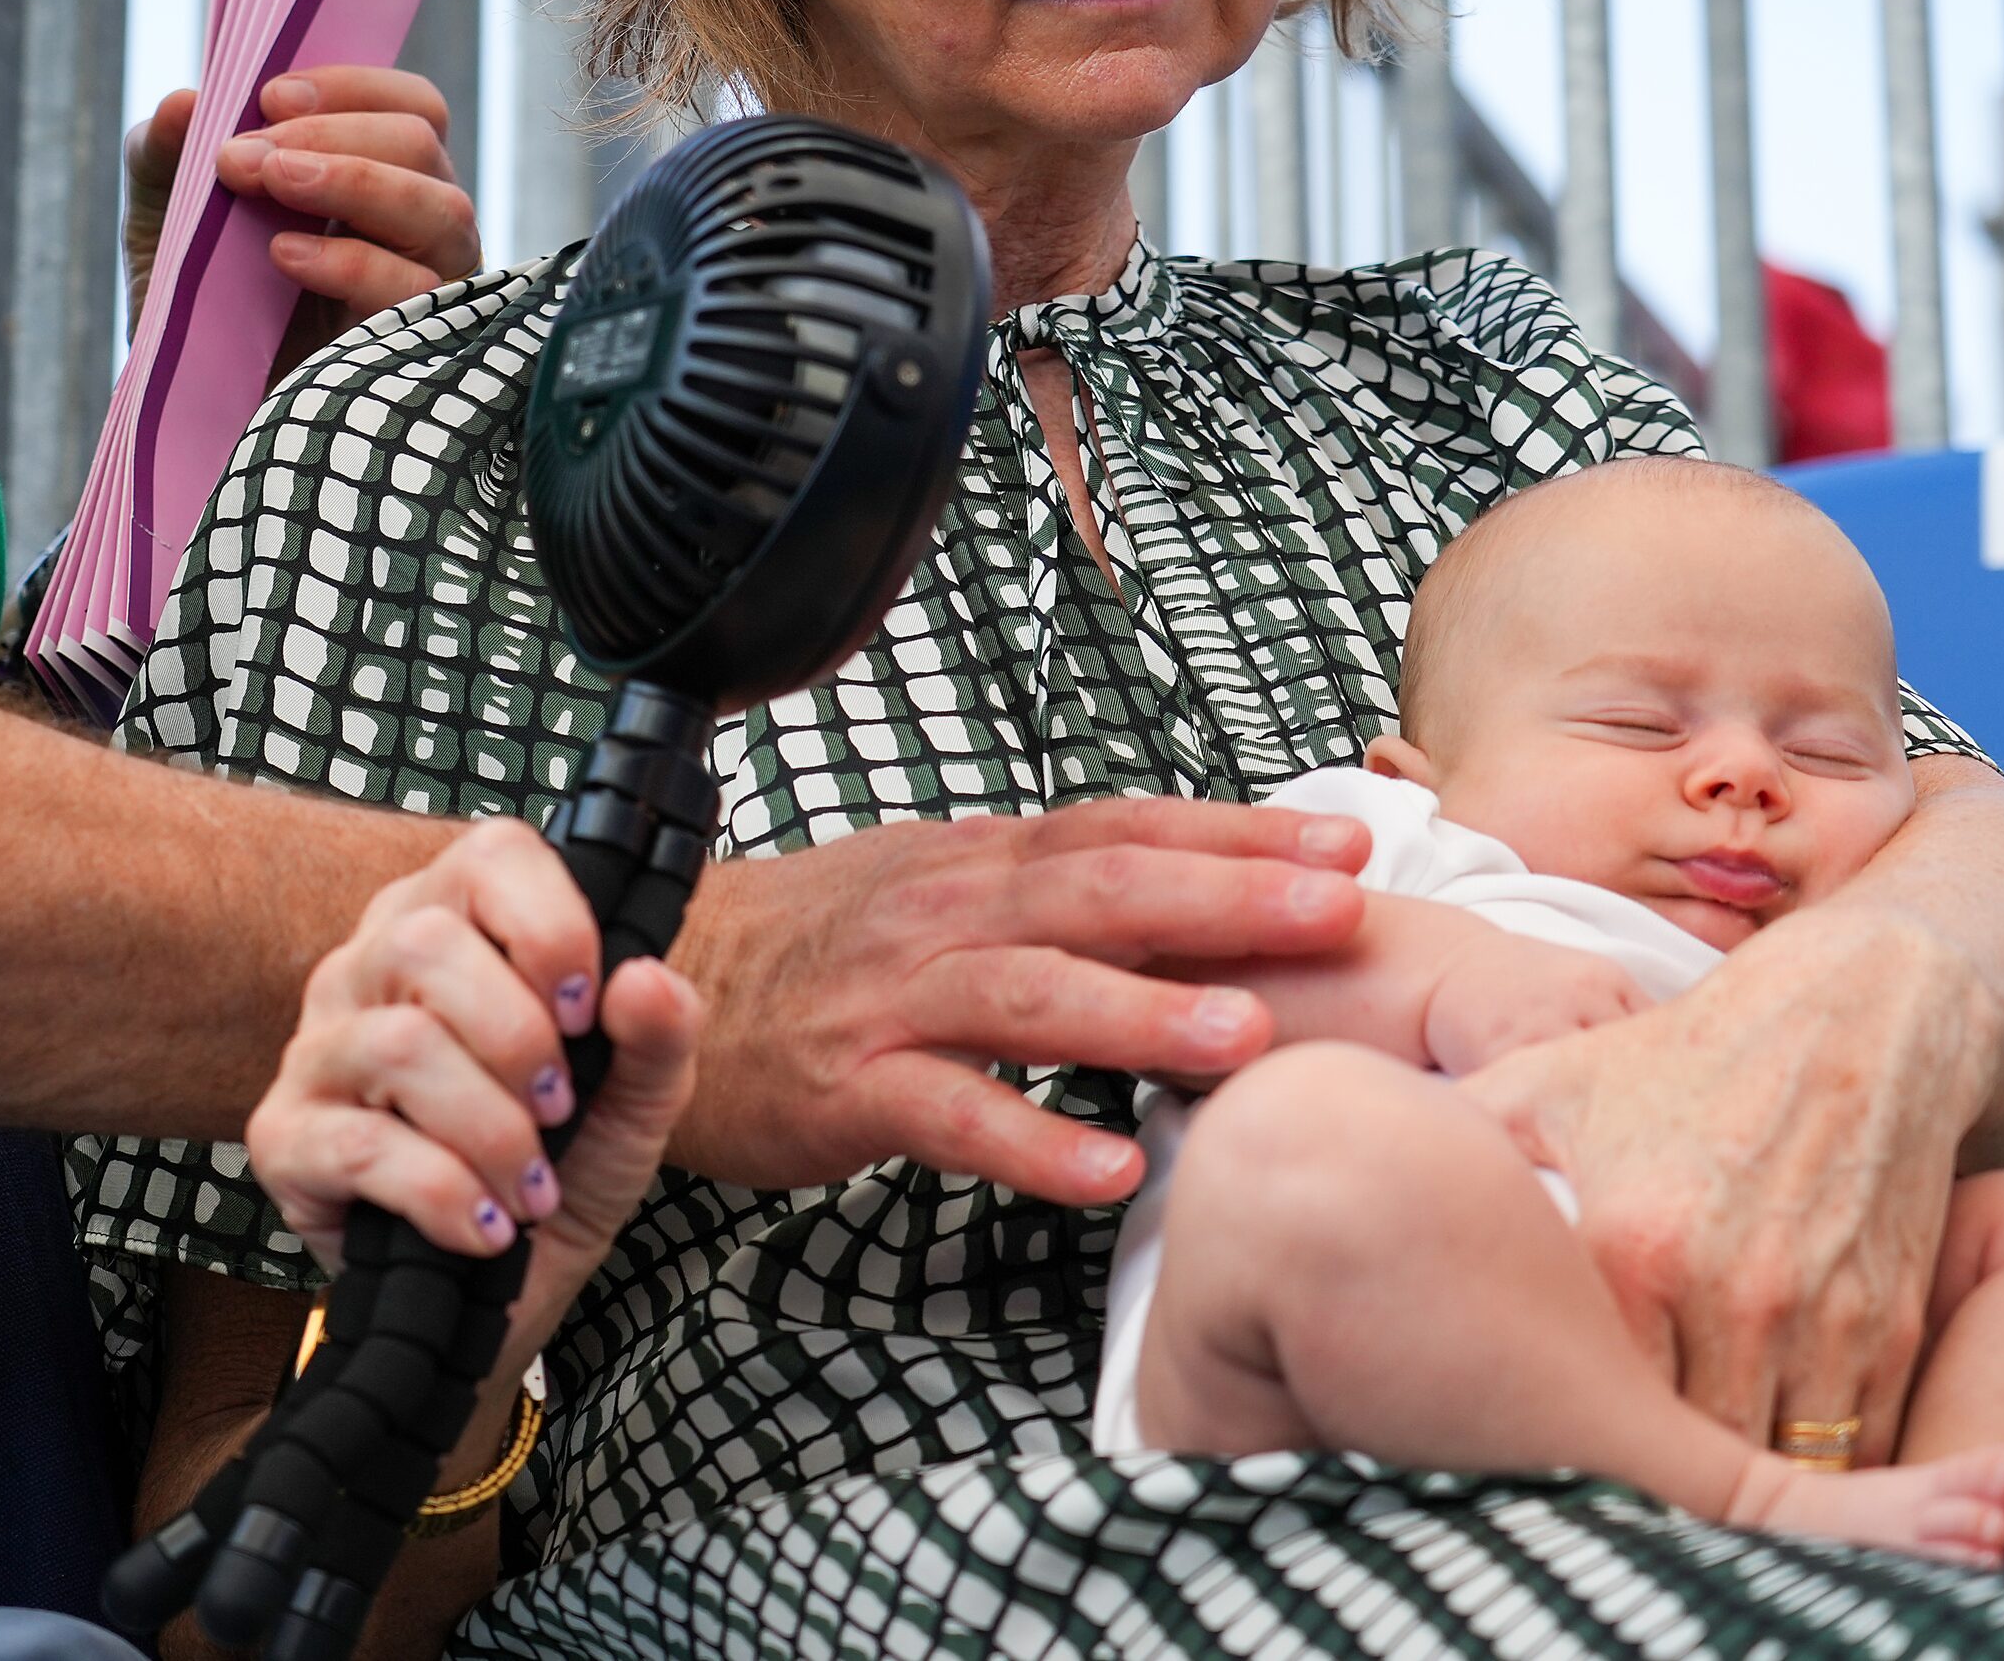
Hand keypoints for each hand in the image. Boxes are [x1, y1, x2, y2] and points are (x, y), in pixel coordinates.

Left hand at [123, 65, 481, 378]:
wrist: (194, 407)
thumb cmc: (198, 304)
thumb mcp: (165, 217)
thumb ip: (165, 153)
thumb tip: (186, 103)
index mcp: (378, 176)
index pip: (409, 107)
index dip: (351, 88)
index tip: (268, 99)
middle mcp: (419, 226)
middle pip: (423, 143)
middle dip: (332, 136)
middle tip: (243, 158)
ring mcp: (431, 287)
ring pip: (444, 210)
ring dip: (356, 181)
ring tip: (270, 187)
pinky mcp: (422, 347)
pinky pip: (418, 290)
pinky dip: (352, 261)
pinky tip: (284, 257)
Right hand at [246, 818, 695, 1300]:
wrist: (507, 1291)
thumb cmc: (562, 1165)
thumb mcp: (636, 1101)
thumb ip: (661, 1035)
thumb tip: (648, 980)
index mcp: (455, 924)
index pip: (489, 858)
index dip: (549, 926)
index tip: (588, 1007)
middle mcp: (370, 969)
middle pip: (427, 945)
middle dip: (519, 1039)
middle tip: (561, 1109)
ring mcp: (317, 1051)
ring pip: (397, 1045)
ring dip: (490, 1128)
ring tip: (532, 1184)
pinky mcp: (285, 1140)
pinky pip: (361, 1145)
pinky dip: (446, 1193)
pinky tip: (487, 1227)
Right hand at [666, 799, 1372, 1205]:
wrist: (661, 977)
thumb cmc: (824, 949)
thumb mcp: (946, 892)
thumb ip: (1062, 892)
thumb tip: (1208, 893)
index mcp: (984, 865)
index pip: (1125, 831)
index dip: (1235, 836)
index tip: (1342, 849)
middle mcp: (948, 915)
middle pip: (1098, 893)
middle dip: (1225, 900)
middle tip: (1335, 914)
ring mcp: (896, 1000)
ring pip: (1030, 996)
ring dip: (1142, 1015)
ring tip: (1245, 1039)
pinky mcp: (847, 1088)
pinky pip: (948, 1115)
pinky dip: (1030, 1143)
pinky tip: (1108, 1172)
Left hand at [1458, 906, 2002, 1463]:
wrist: (1855, 1013)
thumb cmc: (1679, 1054)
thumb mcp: (1548, 1079)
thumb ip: (1452, 1139)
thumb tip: (1341, 1171)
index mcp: (1630, 1244)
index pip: (1575, 1403)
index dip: (1542, 1438)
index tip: (1515, 1444)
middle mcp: (1727, 1292)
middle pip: (1668, 1459)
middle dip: (1627, 1485)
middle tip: (1584, 1487)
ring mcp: (1816, 1317)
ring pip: (1760, 1470)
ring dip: (1716, 1490)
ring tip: (1662, 1488)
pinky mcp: (1884, 1330)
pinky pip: (1847, 1452)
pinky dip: (1802, 1475)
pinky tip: (1749, 1460)